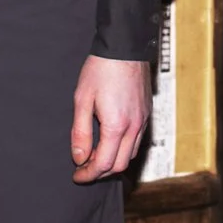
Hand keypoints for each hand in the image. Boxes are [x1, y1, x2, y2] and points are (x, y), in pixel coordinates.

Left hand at [70, 55, 148, 182]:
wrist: (124, 47)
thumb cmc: (101, 70)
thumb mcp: (82, 100)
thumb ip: (80, 132)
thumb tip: (79, 157)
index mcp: (116, 126)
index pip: (103, 164)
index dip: (88, 174)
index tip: (76, 175)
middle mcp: (134, 127)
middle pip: (119, 165)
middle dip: (100, 172)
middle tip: (83, 169)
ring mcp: (143, 121)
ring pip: (129, 155)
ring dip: (112, 162)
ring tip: (94, 156)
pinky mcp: (146, 114)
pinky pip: (136, 141)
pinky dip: (122, 149)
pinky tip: (109, 142)